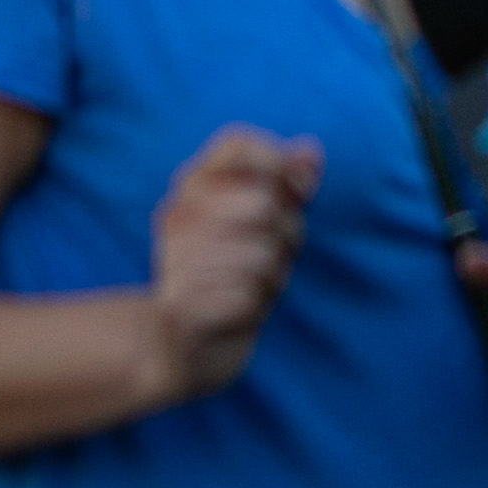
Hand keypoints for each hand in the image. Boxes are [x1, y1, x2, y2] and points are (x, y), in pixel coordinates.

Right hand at [148, 127, 321, 401]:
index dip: (277, 161)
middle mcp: (178, 213)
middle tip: (270, 253)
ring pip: (262, 255)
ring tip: (253, 284)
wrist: (182, 343)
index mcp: (194, 183)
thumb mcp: (264, 222)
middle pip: (264, 205)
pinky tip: (239, 309)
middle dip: (287, 233)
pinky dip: (253, 305)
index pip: (238, 144)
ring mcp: (176, 258)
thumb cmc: (232, 270)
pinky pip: (246, 295)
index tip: (295, 188)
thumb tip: (311, 148)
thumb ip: (286, 183)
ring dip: (272, 276)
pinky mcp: (181, 307)